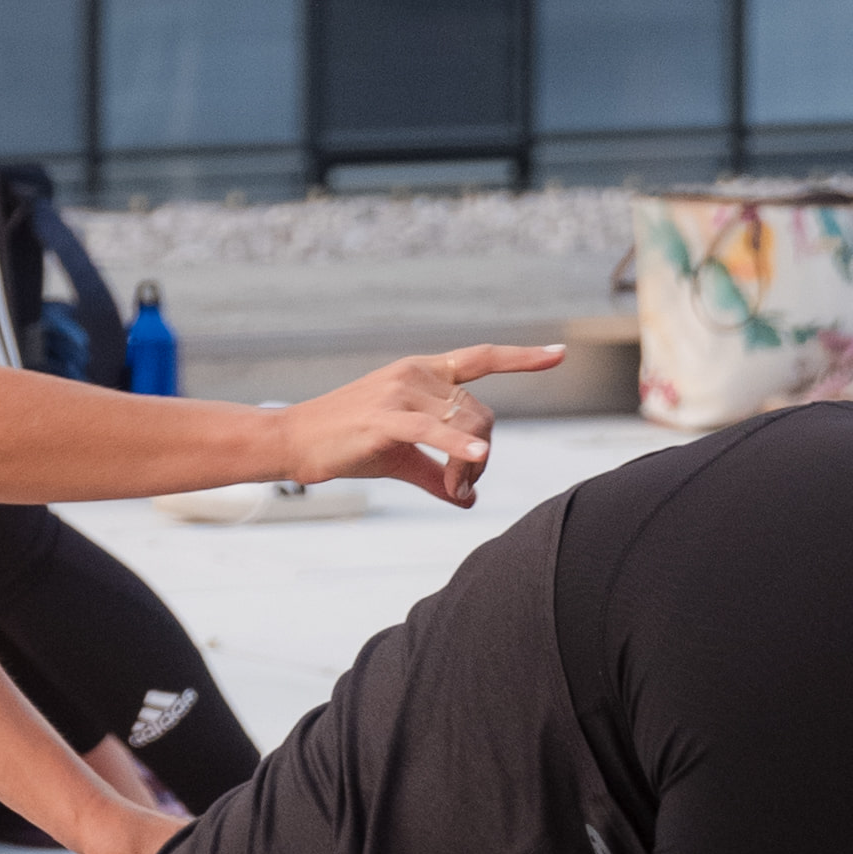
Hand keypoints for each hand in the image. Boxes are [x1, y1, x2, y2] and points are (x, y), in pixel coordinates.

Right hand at [278, 346, 572, 503]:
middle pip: (482, 414)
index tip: (559, 353)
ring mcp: (399, 392)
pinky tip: (478, 457)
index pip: (480, 358)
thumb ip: (438, 471)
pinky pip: (434, 431)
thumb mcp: (400, 455)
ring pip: (466, 427)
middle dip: (482, 457)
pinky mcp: (384, 418)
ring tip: (454, 492)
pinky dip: (459, 445)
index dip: (521, 357)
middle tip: (460, 489)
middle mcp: (415, 373)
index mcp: (421, 372)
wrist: (293, 442)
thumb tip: (467, 499)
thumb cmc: (345, 445)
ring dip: (470, 468)